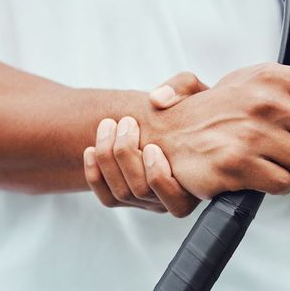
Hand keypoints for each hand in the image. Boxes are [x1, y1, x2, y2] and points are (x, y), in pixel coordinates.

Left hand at [83, 73, 207, 216]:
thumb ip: (184, 86)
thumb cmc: (190, 108)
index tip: (151, 146)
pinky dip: (95, 176)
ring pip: (122, 194)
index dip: (159, 178)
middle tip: (126, 123)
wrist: (176, 121)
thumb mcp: (196, 91)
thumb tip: (156, 100)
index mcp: (198, 181)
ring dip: (108, 159)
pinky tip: (90, 149)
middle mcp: (174, 197)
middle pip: (142, 193)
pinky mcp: (128, 196)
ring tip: (108, 125)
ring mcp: (149, 200)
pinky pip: (107, 198)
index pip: (177, 203)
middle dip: (127, 156)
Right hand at [140, 63, 289, 199]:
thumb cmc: (217, 111)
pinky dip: (272, 183)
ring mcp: (252, 135)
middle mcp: (264, 103)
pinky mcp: (239, 166)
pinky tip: (254, 172)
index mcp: (271, 77)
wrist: (167, 134)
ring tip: (268, 157)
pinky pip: (283, 183)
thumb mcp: (254, 83)